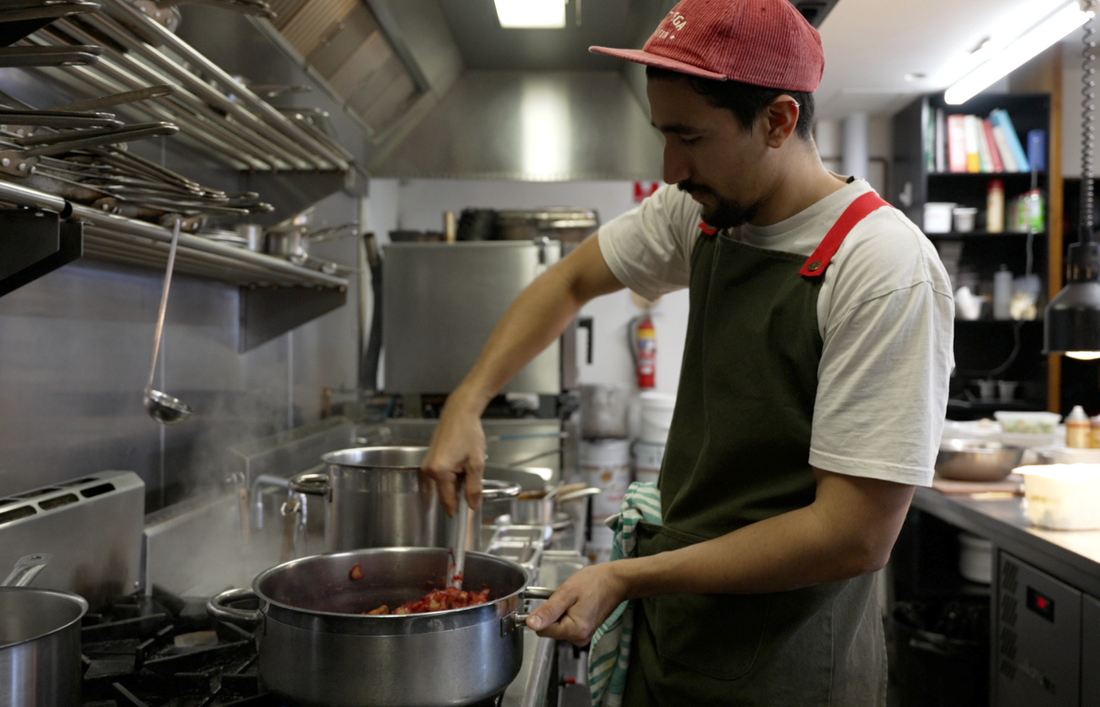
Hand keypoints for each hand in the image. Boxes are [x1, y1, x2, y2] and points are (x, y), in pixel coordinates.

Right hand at [421, 397, 486, 514]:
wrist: (460, 412)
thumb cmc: (467, 432)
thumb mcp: (476, 464)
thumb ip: (474, 488)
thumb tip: (473, 505)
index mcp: (439, 472)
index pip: (447, 500)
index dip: (457, 509)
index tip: (463, 516)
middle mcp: (429, 469)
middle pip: (446, 492)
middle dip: (459, 489)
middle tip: (472, 476)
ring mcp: (428, 463)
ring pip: (444, 483)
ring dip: (457, 480)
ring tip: (467, 463)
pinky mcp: (430, 458)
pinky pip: (442, 474)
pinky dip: (452, 472)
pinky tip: (461, 460)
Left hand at [526, 562, 629, 645]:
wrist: (615, 581)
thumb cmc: (594, 582)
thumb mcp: (567, 592)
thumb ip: (548, 610)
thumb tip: (531, 624)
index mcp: (574, 630)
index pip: (542, 630)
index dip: (542, 614)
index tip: (551, 601)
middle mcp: (579, 638)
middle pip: (550, 629)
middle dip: (553, 613)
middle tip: (566, 598)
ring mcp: (583, 636)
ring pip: (557, 627)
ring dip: (561, 613)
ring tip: (574, 600)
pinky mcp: (585, 632)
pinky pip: (566, 625)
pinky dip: (568, 614)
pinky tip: (577, 604)